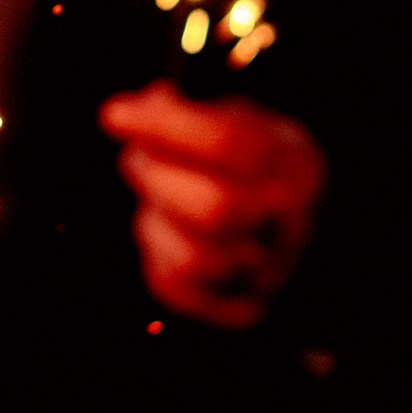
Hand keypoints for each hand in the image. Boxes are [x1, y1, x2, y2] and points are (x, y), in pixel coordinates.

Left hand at [99, 81, 325, 328]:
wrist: (288, 222)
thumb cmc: (247, 160)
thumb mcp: (235, 117)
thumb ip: (191, 108)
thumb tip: (140, 108)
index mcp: (297, 164)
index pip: (229, 143)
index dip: (166, 127)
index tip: (114, 115)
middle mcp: (291, 226)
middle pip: (213, 208)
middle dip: (156, 177)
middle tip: (136, 156)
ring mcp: (268, 274)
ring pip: (192, 258)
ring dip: (155, 218)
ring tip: (155, 191)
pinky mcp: (233, 304)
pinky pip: (172, 283)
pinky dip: (157, 248)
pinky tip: (167, 225)